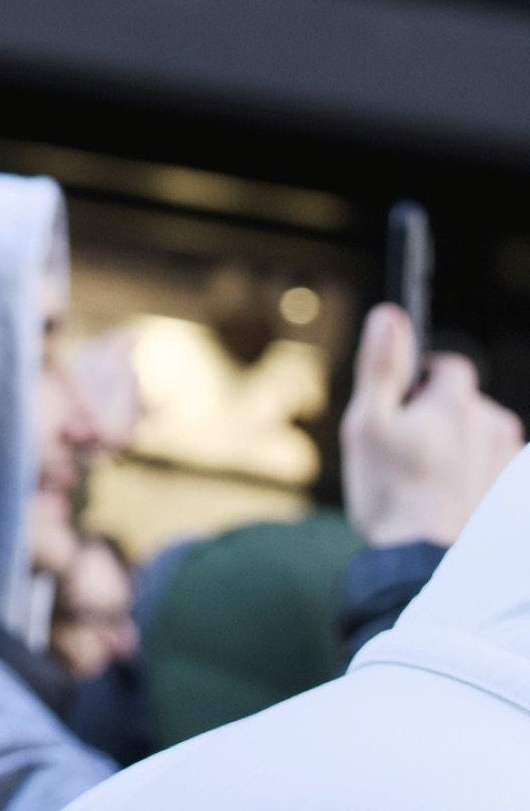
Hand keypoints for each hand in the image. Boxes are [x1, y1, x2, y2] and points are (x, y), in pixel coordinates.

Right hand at [340, 303, 522, 547]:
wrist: (423, 565)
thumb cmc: (390, 492)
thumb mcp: (367, 423)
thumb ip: (381, 366)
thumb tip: (390, 314)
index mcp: (456, 404)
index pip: (450, 365)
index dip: (424, 379)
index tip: (404, 406)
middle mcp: (492, 426)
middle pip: (465, 402)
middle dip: (440, 415)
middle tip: (408, 449)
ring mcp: (507, 463)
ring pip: (481, 434)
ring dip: (460, 444)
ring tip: (428, 479)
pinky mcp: (512, 493)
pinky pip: (493, 467)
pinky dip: (474, 474)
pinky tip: (450, 497)